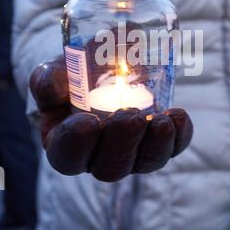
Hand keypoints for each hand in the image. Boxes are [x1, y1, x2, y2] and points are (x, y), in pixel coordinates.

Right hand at [30, 56, 192, 181]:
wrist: (108, 61)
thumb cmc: (78, 70)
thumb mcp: (58, 69)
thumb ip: (49, 78)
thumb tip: (54, 89)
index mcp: (65, 143)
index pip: (67, 157)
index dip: (76, 145)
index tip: (88, 120)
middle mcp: (99, 155)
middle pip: (110, 168)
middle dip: (122, 144)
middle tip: (130, 115)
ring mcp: (132, 152)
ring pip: (144, 164)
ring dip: (155, 145)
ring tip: (162, 120)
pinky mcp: (158, 142)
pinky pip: (172, 149)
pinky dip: (179, 136)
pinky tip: (178, 116)